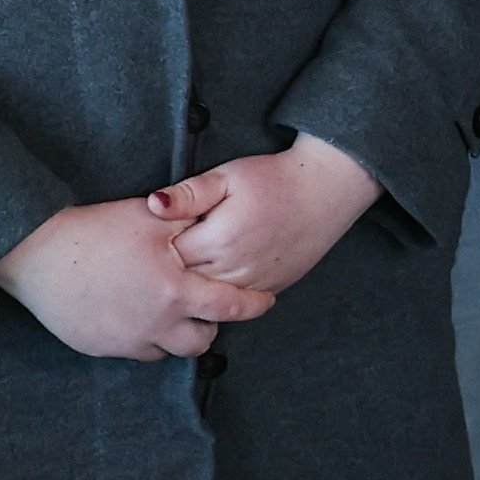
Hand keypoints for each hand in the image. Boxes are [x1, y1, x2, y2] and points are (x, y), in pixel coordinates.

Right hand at [0, 199, 272, 361]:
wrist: (36, 253)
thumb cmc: (96, 230)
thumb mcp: (151, 218)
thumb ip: (192, 222)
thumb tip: (221, 218)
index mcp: (175, 294)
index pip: (231, 308)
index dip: (254, 305)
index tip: (265, 301)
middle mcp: (155, 326)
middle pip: (201, 341)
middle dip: (210, 325)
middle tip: (206, 304)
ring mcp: (125, 341)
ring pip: (166, 350)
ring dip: (175, 333)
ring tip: (169, 308)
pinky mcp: (99, 347)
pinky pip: (133, 350)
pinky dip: (142, 336)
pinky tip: (135, 310)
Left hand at [153, 135, 383, 296]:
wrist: (326, 191)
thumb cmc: (274, 179)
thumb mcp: (227, 176)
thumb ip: (188, 194)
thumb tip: (152, 204)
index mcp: (219, 239)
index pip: (168, 256)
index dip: (158, 246)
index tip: (156, 235)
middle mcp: (235, 268)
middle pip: (185, 282)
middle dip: (172, 270)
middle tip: (168, 252)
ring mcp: (254, 283)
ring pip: (209, 298)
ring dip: (195, 285)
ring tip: (192, 262)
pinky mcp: (269, 289)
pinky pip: (234, 303)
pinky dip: (220, 293)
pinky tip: (216, 275)